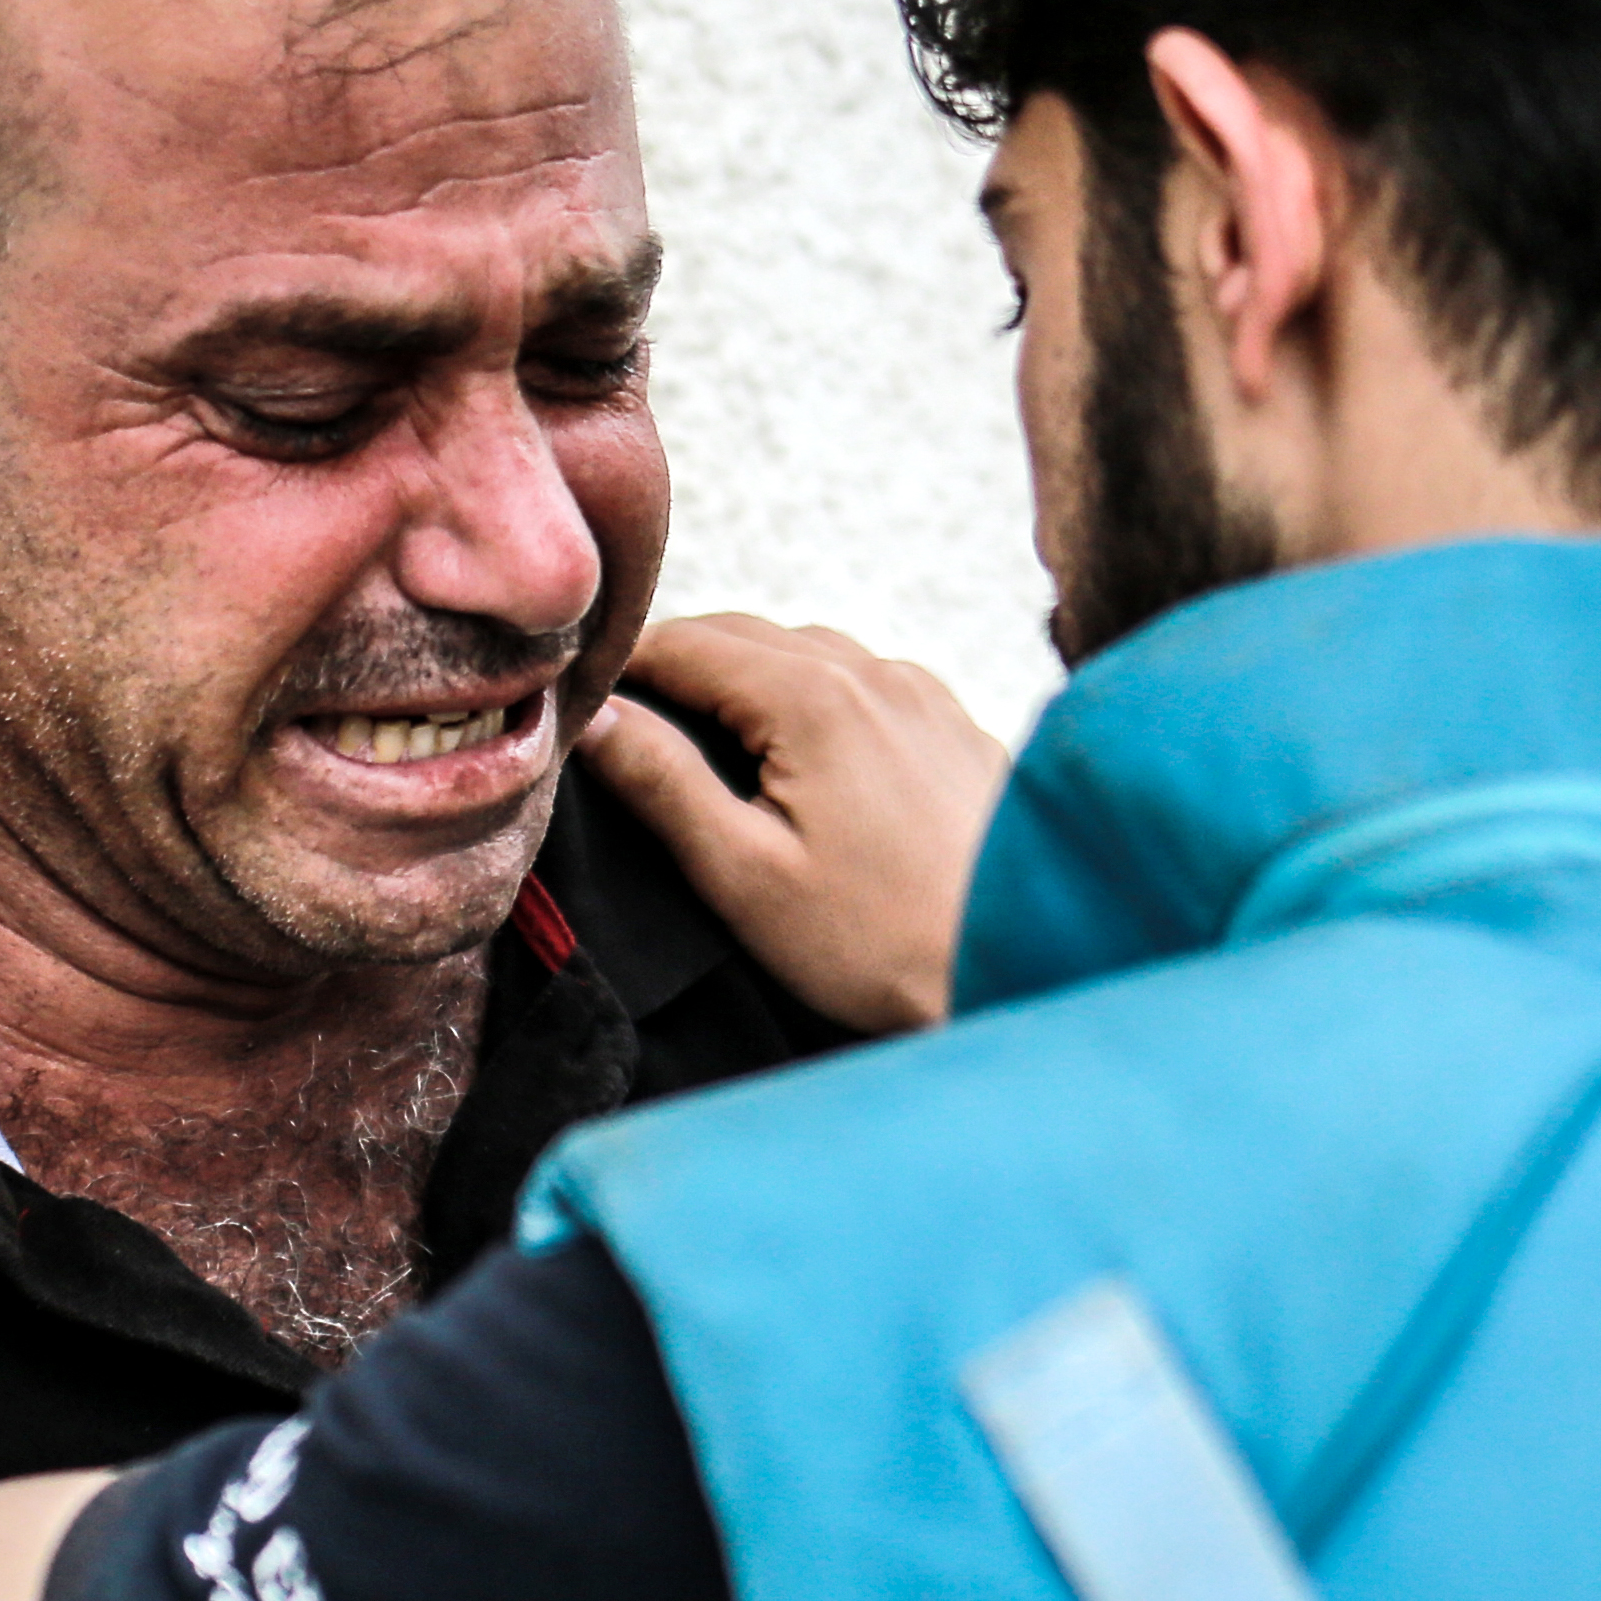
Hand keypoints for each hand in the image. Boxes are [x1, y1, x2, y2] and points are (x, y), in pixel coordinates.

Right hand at [580, 615, 1010, 1032]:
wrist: (1024, 964)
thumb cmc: (879, 942)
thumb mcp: (746, 873)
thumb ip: (663, 784)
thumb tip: (594, 718)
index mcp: (813, 697)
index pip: (684, 643)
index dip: (621, 664)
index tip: (576, 697)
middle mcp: (875, 673)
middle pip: (746, 636)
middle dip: (677, 665)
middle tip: (621, 712)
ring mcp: (925, 694)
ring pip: (808, 652)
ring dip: (746, 675)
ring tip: (700, 729)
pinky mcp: (956, 726)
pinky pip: (865, 682)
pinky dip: (812, 695)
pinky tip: (798, 750)